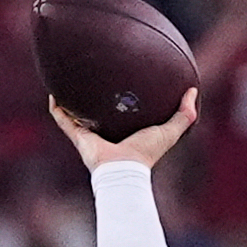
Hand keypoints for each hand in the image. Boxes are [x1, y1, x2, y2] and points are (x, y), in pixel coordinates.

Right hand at [50, 86, 197, 171]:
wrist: (123, 168)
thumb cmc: (146, 152)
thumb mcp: (170, 131)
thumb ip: (185, 114)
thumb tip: (193, 91)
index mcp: (127, 133)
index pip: (125, 116)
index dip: (124, 102)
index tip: (124, 84)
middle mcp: (107, 134)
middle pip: (99, 115)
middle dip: (95, 100)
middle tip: (93, 78)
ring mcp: (90, 136)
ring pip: (78, 116)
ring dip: (72, 101)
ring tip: (68, 81)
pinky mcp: (78, 137)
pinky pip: (63, 119)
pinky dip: (57, 107)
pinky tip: (53, 92)